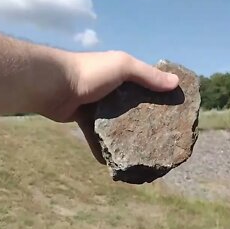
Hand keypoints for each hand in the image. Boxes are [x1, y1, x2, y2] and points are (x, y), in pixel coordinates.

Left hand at [43, 50, 179, 162]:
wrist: (53, 85)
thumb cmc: (91, 71)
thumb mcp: (123, 66)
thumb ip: (148, 74)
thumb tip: (176, 83)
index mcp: (124, 74)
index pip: (148, 84)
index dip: (162, 96)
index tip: (176, 112)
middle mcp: (113, 89)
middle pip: (135, 107)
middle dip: (146, 121)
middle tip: (162, 138)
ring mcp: (99, 106)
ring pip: (118, 124)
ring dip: (126, 136)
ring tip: (141, 152)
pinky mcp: (86, 120)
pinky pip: (98, 137)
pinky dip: (104, 149)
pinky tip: (114, 162)